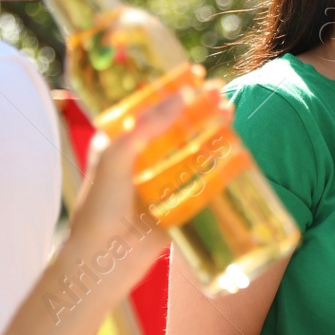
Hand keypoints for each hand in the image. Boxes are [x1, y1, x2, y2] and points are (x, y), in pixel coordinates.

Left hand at [68, 83, 229, 278]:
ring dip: (214, 132)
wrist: (105, 259)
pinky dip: (221, 167)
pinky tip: (235, 152)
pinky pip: (205, 183)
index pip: (150, 109)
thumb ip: (147, 126)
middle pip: (178, 127)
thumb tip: (182, 96)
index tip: (195, 74)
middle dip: (200, 109)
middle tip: (220, 93)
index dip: (173, 91)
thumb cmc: (99, 206)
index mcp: (121, 144)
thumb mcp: (117, 156)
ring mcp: (164, 183)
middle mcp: (144, 161)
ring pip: (195, 151)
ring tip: (229, 113)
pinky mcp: (182, 206)